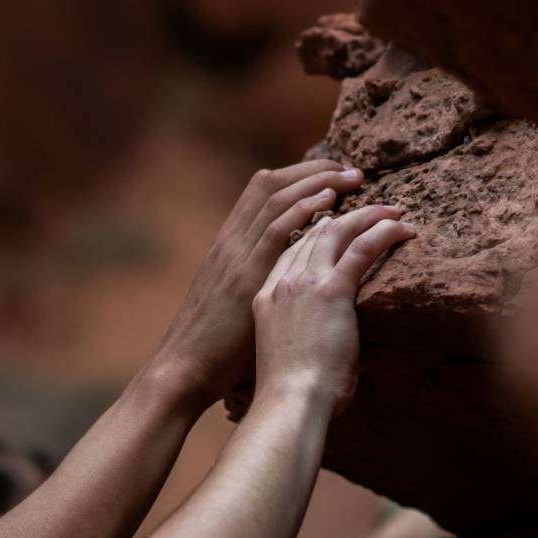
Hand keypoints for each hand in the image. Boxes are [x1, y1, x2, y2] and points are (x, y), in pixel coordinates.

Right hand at [152, 161, 368, 405]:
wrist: (186, 367)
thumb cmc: (214, 345)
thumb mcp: (234, 300)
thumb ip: (255, 280)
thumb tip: (284, 277)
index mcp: (228, 245)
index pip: (261, 192)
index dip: (298, 176)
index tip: (330, 175)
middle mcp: (231, 242)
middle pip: (271, 185)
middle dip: (313, 171)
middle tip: (350, 170)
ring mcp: (237, 256)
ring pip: (276, 199)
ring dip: (317, 182)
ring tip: (352, 178)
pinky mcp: (247, 276)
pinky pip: (275, 230)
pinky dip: (303, 209)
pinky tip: (329, 201)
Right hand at [251, 203, 414, 415]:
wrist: (288, 402)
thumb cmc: (292, 396)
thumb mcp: (288, 358)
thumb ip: (304, 343)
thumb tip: (331, 353)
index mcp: (265, 300)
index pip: (289, 253)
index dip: (311, 235)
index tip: (330, 225)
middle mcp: (282, 284)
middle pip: (312, 236)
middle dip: (340, 217)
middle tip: (365, 209)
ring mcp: (304, 284)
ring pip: (336, 233)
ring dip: (366, 216)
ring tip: (391, 209)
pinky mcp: (331, 290)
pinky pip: (361, 248)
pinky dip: (382, 231)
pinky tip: (399, 225)